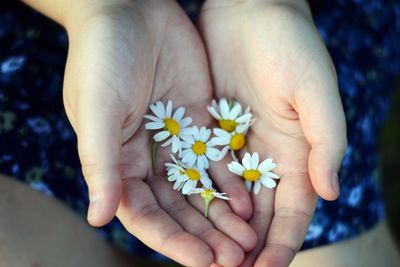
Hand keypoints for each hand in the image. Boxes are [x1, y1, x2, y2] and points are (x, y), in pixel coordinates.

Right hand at [62, 0, 255, 265]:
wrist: (130, 9)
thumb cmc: (102, 57)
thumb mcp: (97, 109)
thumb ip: (100, 162)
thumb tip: (98, 217)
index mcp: (118, 160)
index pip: (145, 213)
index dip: (170, 240)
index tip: (200, 261)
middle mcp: (147, 157)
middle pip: (178, 208)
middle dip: (203, 236)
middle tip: (232, 260)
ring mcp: (176, 140)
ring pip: (201, 189)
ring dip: (221, 217)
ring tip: (247, 243)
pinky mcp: (199, 121)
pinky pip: (217, 158)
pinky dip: (232, 182)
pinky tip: (248, 203)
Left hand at [198, 1, 346, 265]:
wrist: (249, 12)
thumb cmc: (291, 45)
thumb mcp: (315, 89)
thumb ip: (327, 140)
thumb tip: (331, 193)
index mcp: (297, 153)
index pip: (292, 211)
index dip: (282, 243)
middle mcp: (267, 156)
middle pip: (260, 214)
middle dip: (248, 246)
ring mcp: (237, 146)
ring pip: (229, 199)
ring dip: (220, 229)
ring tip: (206, 256)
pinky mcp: (210, 131)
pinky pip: (203, 171)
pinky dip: (199, 196)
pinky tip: (186, 217)